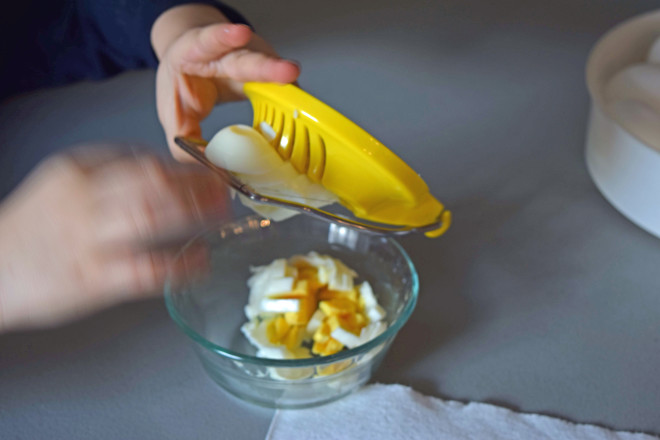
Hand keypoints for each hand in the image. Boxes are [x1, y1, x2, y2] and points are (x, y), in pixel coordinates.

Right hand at [0, 146, 226, 331]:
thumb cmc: (33, 229)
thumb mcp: (63, 184)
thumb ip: (108, 173)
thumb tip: (164, 170)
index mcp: (77, 172)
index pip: (142, 160)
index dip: (185, 167)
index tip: (210, 172)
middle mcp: (83, 199)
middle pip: (152, 182)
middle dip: (197, 184)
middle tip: (225, 189)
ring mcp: (87, 239)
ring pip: (151, 216)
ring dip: (194, 213)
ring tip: (221, 215)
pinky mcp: (90, 278)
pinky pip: (143, 270)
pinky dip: (178, 265)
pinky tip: (199, 263)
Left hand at [152, 5, 299, 160]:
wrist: (191, 61)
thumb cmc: (183, 83)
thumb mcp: (173, 110)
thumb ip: (183, 139)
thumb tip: (209, 164)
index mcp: (194, 52)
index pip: (209, 41)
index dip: (224, 37)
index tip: (242, 34)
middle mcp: (227, 52)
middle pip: (248, 59)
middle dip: (269, 66)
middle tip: (289, 71)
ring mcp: (252, 59)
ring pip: (272, 73)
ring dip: (287, 86)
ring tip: (301, 93)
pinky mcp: (268, 72)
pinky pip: (281, 87)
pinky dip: (289, 100)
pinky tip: (299, 109)